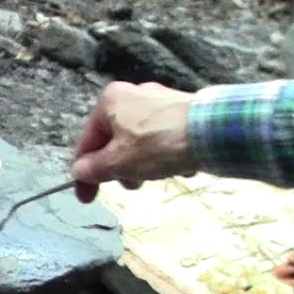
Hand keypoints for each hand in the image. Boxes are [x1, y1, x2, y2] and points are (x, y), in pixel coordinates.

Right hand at [71, 81, 199, 202]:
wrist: (213, 130)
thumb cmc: (157, 144)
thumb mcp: (117, 162)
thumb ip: (93, 168)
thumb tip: (80, 171)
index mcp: (110, 101)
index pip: (87, 142)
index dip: (83, 174)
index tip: (86, 199)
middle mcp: (133, 94)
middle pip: (115, 141)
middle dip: (121, 169)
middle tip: (133, 185)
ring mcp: (161, 101)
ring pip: (140, 141)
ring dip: (144, 164)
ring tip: (160, 175)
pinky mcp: (183, 110)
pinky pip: (164, 138)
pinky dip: (166, 155)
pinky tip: (179, 166)